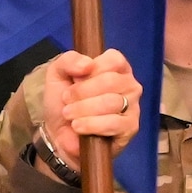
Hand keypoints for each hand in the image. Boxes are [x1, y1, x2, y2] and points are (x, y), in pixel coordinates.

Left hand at [41, 50, 140, 164]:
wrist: (59, 133)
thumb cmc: (64, 101)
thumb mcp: (58, 73)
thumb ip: (69, 60)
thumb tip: (88, 64)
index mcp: (116, 67)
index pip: (113, 59)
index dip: (91, 70)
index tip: (74, 80)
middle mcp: (129, 84)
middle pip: (110, 81)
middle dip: (82, 92)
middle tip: (67, 100)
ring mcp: (133, 106)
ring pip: (112, 102)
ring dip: (84, 109)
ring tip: (69, 115)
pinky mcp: (130, 128)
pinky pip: (114, 123)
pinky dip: (92, 125)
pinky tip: (78, 127)